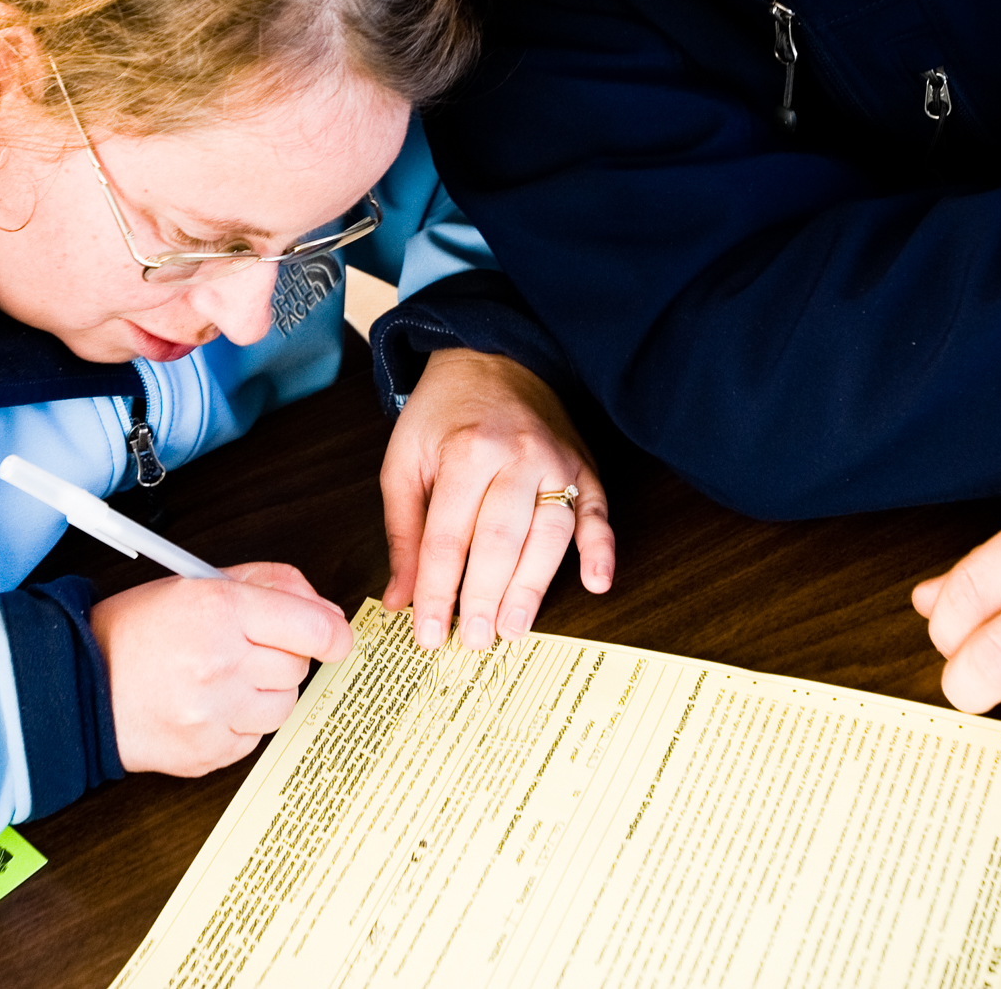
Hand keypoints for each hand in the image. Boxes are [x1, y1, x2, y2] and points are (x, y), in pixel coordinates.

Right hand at [90, 563, 353, 775]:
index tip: (333, 637)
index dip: (333, 633)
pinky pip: (255, 737)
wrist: (80, 686)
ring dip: (266, 691)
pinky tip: (210, 705)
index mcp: (220, 610)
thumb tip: (326, 612)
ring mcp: (215, 714)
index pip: (313, 629)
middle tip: (246, 648)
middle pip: (299, 666)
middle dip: (283, 655)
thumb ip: (270, 585)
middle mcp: (221, 663)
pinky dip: (242, 722)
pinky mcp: (208, 753)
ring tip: (225, 678)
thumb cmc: (137, 631)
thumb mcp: (199, 582)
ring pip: (284, 705)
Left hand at [381, 348, 613, 651]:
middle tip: (474, 642)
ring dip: (532, 587)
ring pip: (550, 534)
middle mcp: (516, 455)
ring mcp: (557, 462)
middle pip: (500, 540)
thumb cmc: (442, 415)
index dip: (436, 590)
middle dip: (484, 597)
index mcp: (465, 451)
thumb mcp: (404, 462)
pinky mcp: (585, 468)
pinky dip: (602, 549)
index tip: (428, 633)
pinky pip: (598, 512)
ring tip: (513, 629)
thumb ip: (403, 532)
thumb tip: (398, 600)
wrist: (491, 358)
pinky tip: (597, 583)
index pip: (448, 536)